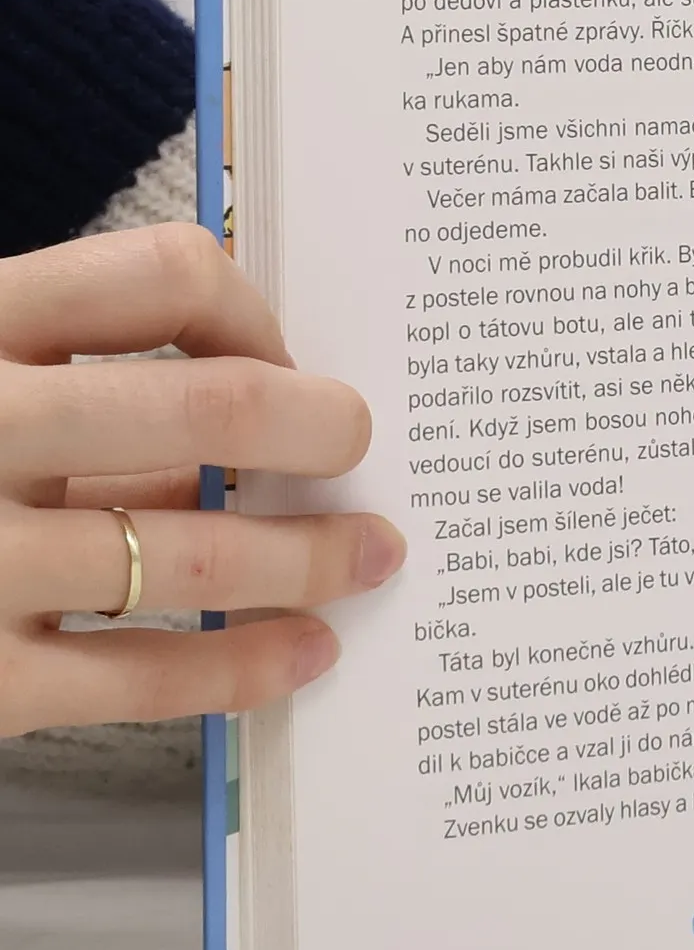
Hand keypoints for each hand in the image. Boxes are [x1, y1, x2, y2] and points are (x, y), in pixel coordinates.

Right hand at [0, 224, 404, 738]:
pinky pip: (146, 676)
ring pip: (196, 552)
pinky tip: (306, 652)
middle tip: (360, 445)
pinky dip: (246, 663)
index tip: (284, 356)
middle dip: (323, 429)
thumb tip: (250, 408)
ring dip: (312, 557)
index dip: (254, 310)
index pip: (160, 273)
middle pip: (210, 404)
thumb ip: (65, 393)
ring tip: (372, 557)